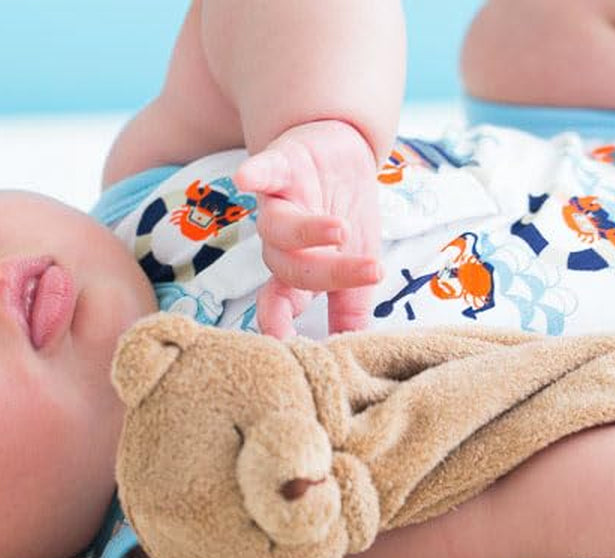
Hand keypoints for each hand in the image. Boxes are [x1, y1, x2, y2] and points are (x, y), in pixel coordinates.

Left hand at [234, 120, 382, 337]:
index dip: (279, 323)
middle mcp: (278, 244)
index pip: (283, 303)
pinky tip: (246, 178)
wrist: (336, 152)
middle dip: (327, 274)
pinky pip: (263, 172)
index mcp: (294, 271)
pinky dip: (255, 174)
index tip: (287, 345)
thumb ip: (350, 306)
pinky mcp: (280, 166)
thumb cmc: (342, 216)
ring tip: (341, 231)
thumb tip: (354, 348)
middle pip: (289, 268)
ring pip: (278, 228)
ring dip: (307, 231)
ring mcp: (277, 205)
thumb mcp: (358, 262)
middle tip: (369, 273)